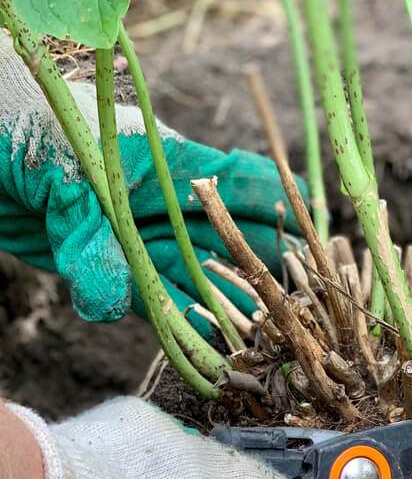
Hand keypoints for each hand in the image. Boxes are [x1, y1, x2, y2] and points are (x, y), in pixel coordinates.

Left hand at [0, 32, 306, 324]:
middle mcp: (168, 205)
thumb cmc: (25, 129)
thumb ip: (92, 238)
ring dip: (226, 307)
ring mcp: (143, 239)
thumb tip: (112, 301)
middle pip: (234, 240)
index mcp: (172, 163)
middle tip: (299, 307)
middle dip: (266, 270)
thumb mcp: (62, 177)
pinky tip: (206, 348)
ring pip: (199, 279)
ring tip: (263, 339)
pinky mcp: (114, 269)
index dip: (283, 206)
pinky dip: (176, 325)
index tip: (316, 239)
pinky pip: (153, 303)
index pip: (245, 181)